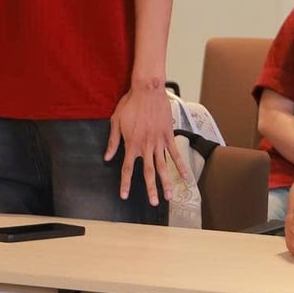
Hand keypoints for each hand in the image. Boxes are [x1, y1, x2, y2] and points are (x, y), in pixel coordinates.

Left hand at [104, 83, 177, 205]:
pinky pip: (175, 153)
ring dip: (166, 182)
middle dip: (150, 189)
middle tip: (153, 202)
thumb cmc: (130, 103)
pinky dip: (180, 166)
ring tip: (169, 196)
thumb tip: (107, 157)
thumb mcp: (116, 121)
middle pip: (148, 172)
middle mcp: (145, 146)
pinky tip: (186, 177)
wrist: (147, 90)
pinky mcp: (168, 135)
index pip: (127, 168)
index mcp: (131, 144)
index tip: (125, 195)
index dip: (126, 183)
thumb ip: (113, 141)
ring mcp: (158, 142)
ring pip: (163, 166)